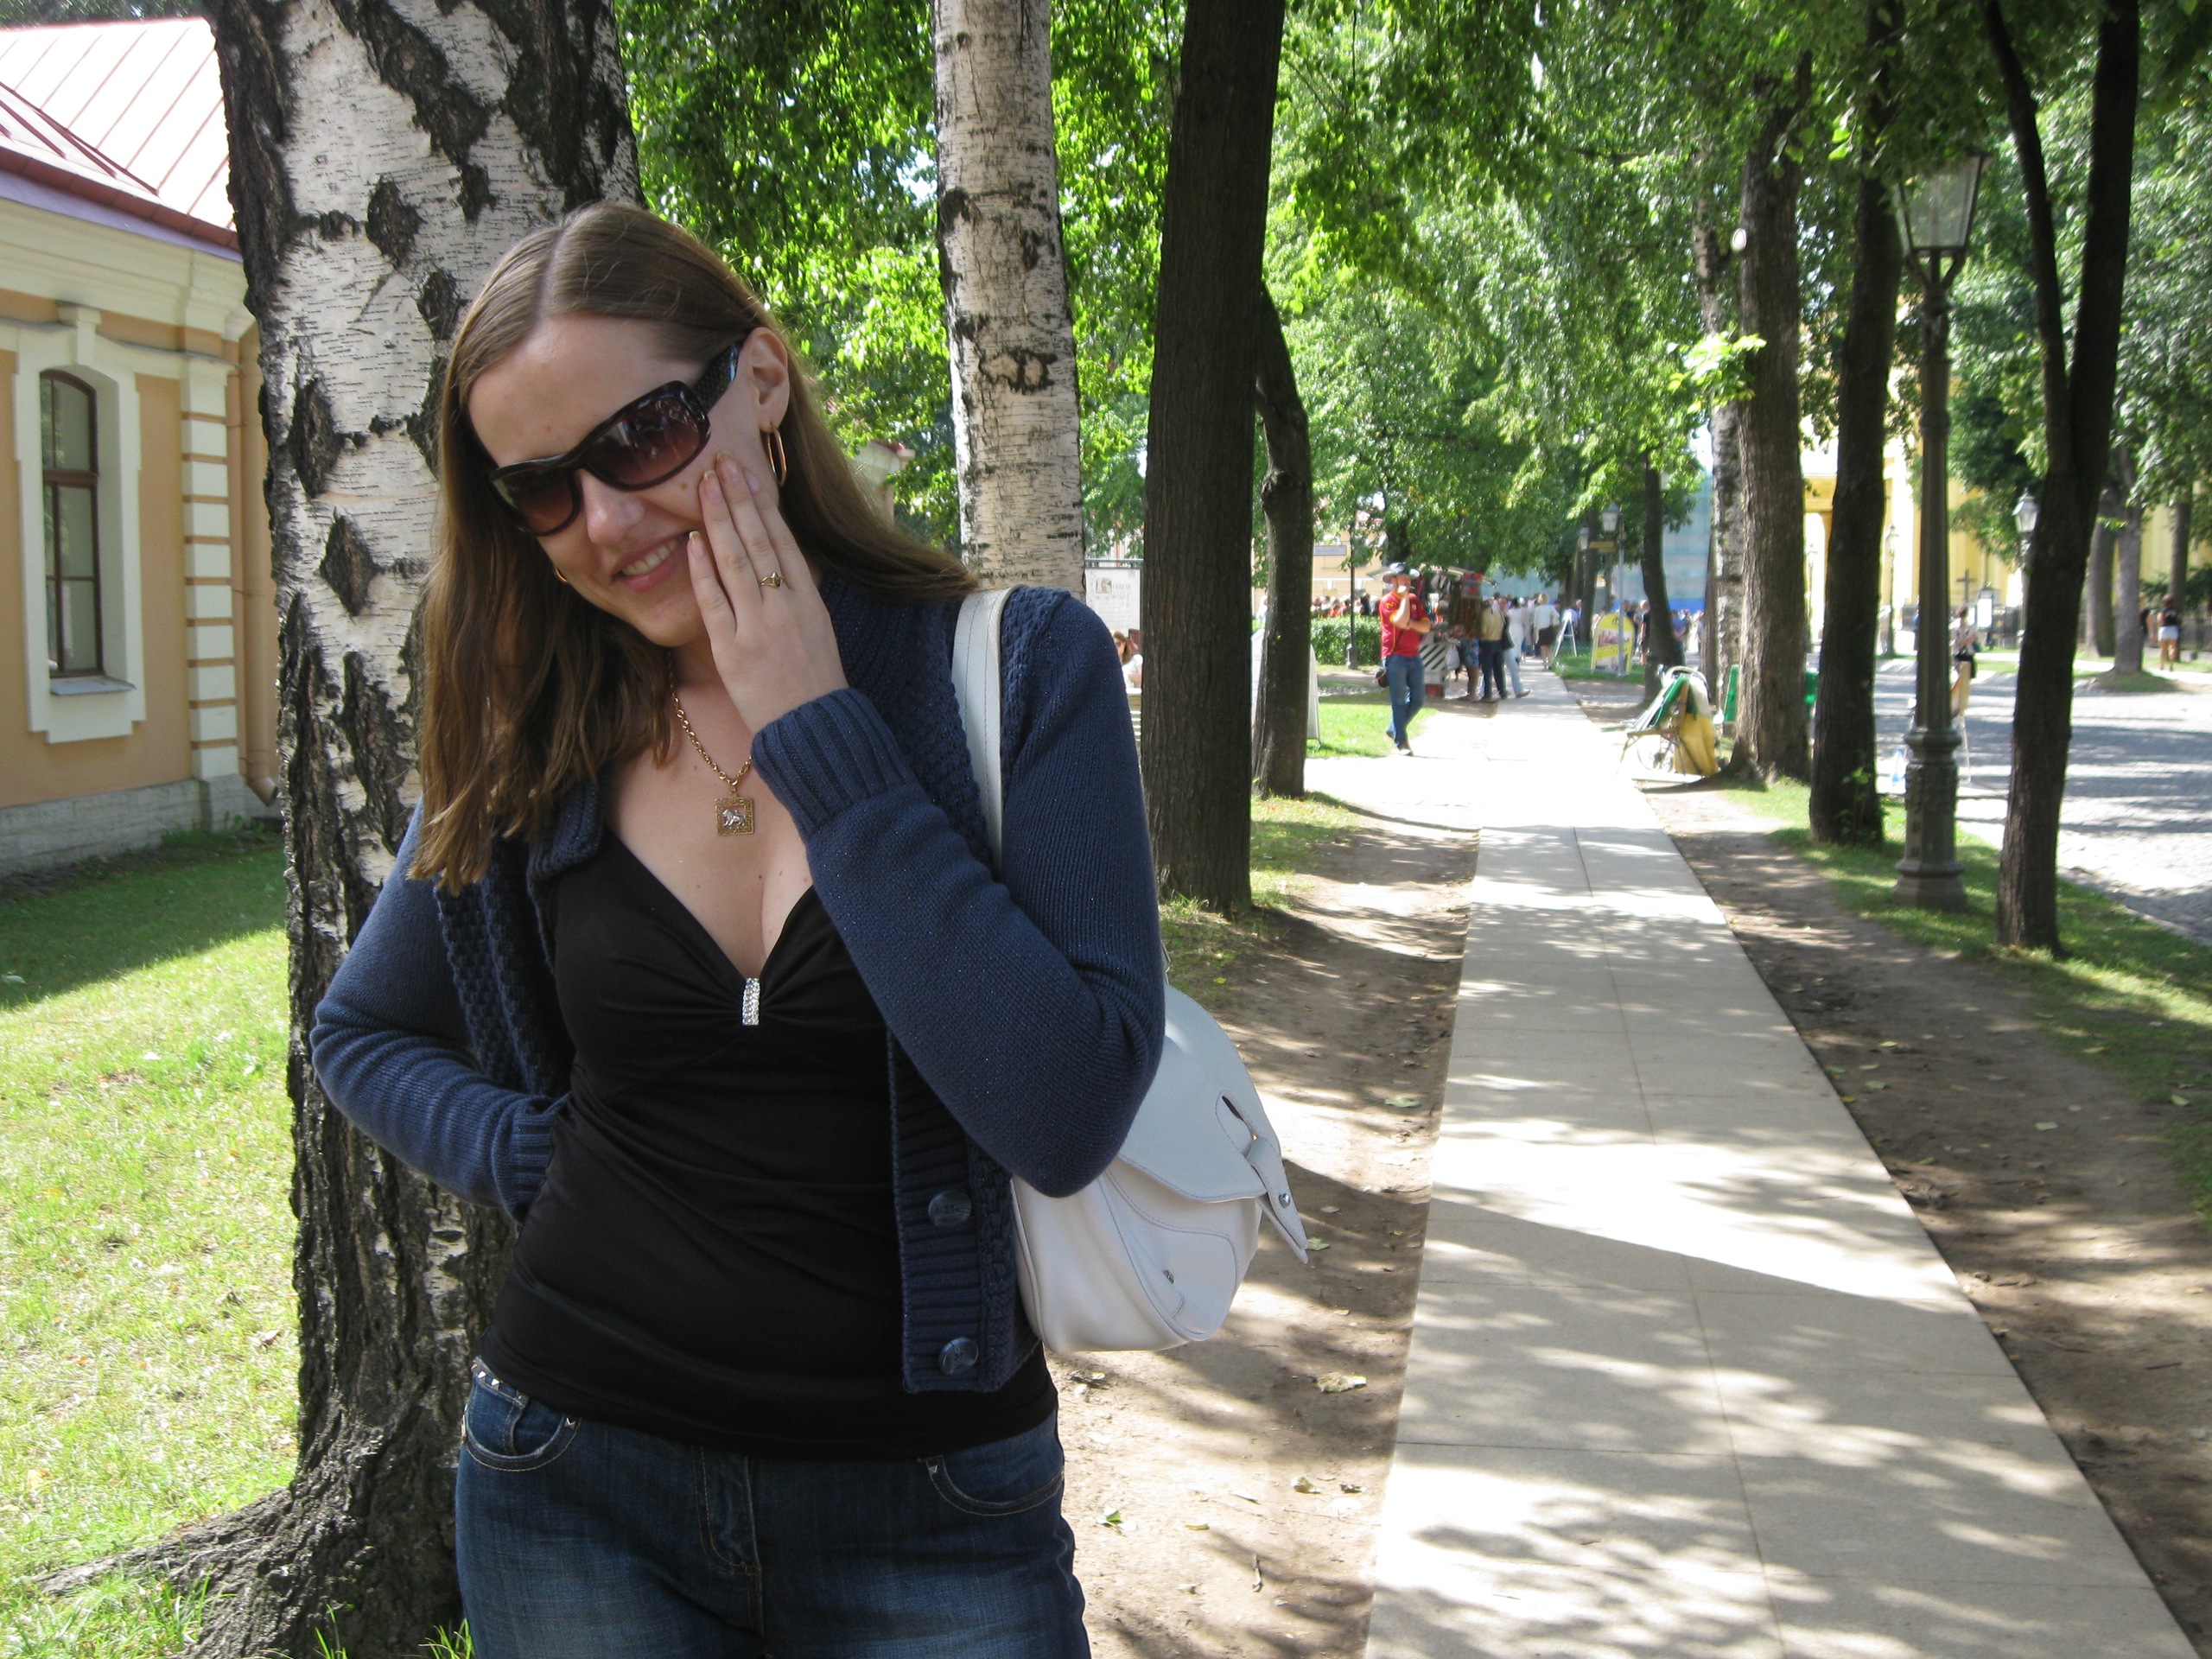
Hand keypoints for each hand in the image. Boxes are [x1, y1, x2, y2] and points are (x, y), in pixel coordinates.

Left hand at [686, 452, 847, 729]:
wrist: (815, 728)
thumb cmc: (816, 683)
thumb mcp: (818, 629)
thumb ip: (795, 596)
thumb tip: (774, 563)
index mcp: (809, 599)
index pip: (782, 540)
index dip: (762, 505)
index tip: (746, 475)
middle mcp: (784, 605)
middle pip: (757, 541)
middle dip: (737, 498)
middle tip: (719, 463)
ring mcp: (758, 626)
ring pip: (735, 562)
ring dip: (717, 520)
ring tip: (704, 487)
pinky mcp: (733, 649)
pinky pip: (714, 602)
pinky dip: (702, 571)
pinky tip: (692, 542)